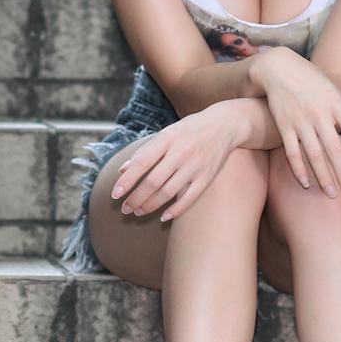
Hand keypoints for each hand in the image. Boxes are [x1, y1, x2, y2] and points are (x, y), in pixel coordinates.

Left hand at [107, 105, 241, 222]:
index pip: (142, 162)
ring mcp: (195, 166)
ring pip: (168, 192)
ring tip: (138, 212)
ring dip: (150, 205)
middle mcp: (180, 153)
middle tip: (125, 209)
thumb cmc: (190, 129)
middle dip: (136, 198)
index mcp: (167, 139)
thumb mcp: (166, 133)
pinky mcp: (207, 176)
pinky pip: (189, 198)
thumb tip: (122, 170)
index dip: (127, 180)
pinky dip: (175, 210)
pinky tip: (163, 217)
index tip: (115, 194)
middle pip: (153, 182)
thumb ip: (145, 151)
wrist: (225, 124)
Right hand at [249, 48, 340, 198]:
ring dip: (323, 176)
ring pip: (314, 154)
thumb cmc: (311, 80)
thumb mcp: (334, 91)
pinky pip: (292, 152)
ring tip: (331, 194)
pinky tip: (306, 183)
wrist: (278, 68)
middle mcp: (319, 114)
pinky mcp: (284, 126)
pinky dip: (298, 169)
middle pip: (334, 148)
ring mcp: (300, 121)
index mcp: (335, 104)